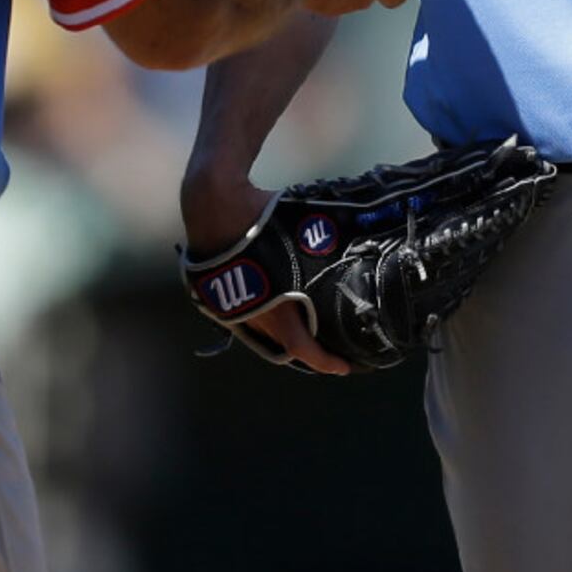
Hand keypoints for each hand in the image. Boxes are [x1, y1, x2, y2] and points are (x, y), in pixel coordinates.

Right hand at [179, 168, 351, 376]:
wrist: (213, 203)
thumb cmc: (259, 218)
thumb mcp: (301, 230)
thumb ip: (325, 243)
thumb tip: (359, 235)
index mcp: (275, 306)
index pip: (302, 348)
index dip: (325, 362)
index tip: (344, 368)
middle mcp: (252, 314)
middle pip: (282, 344)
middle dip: (306, 349)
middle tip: (328, 349)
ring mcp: (230, 307)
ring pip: (262, 330)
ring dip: (282, 332)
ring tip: (303, 326)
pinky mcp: (217, 295)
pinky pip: (244, 315)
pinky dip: (261, 315)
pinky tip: (272, 303)